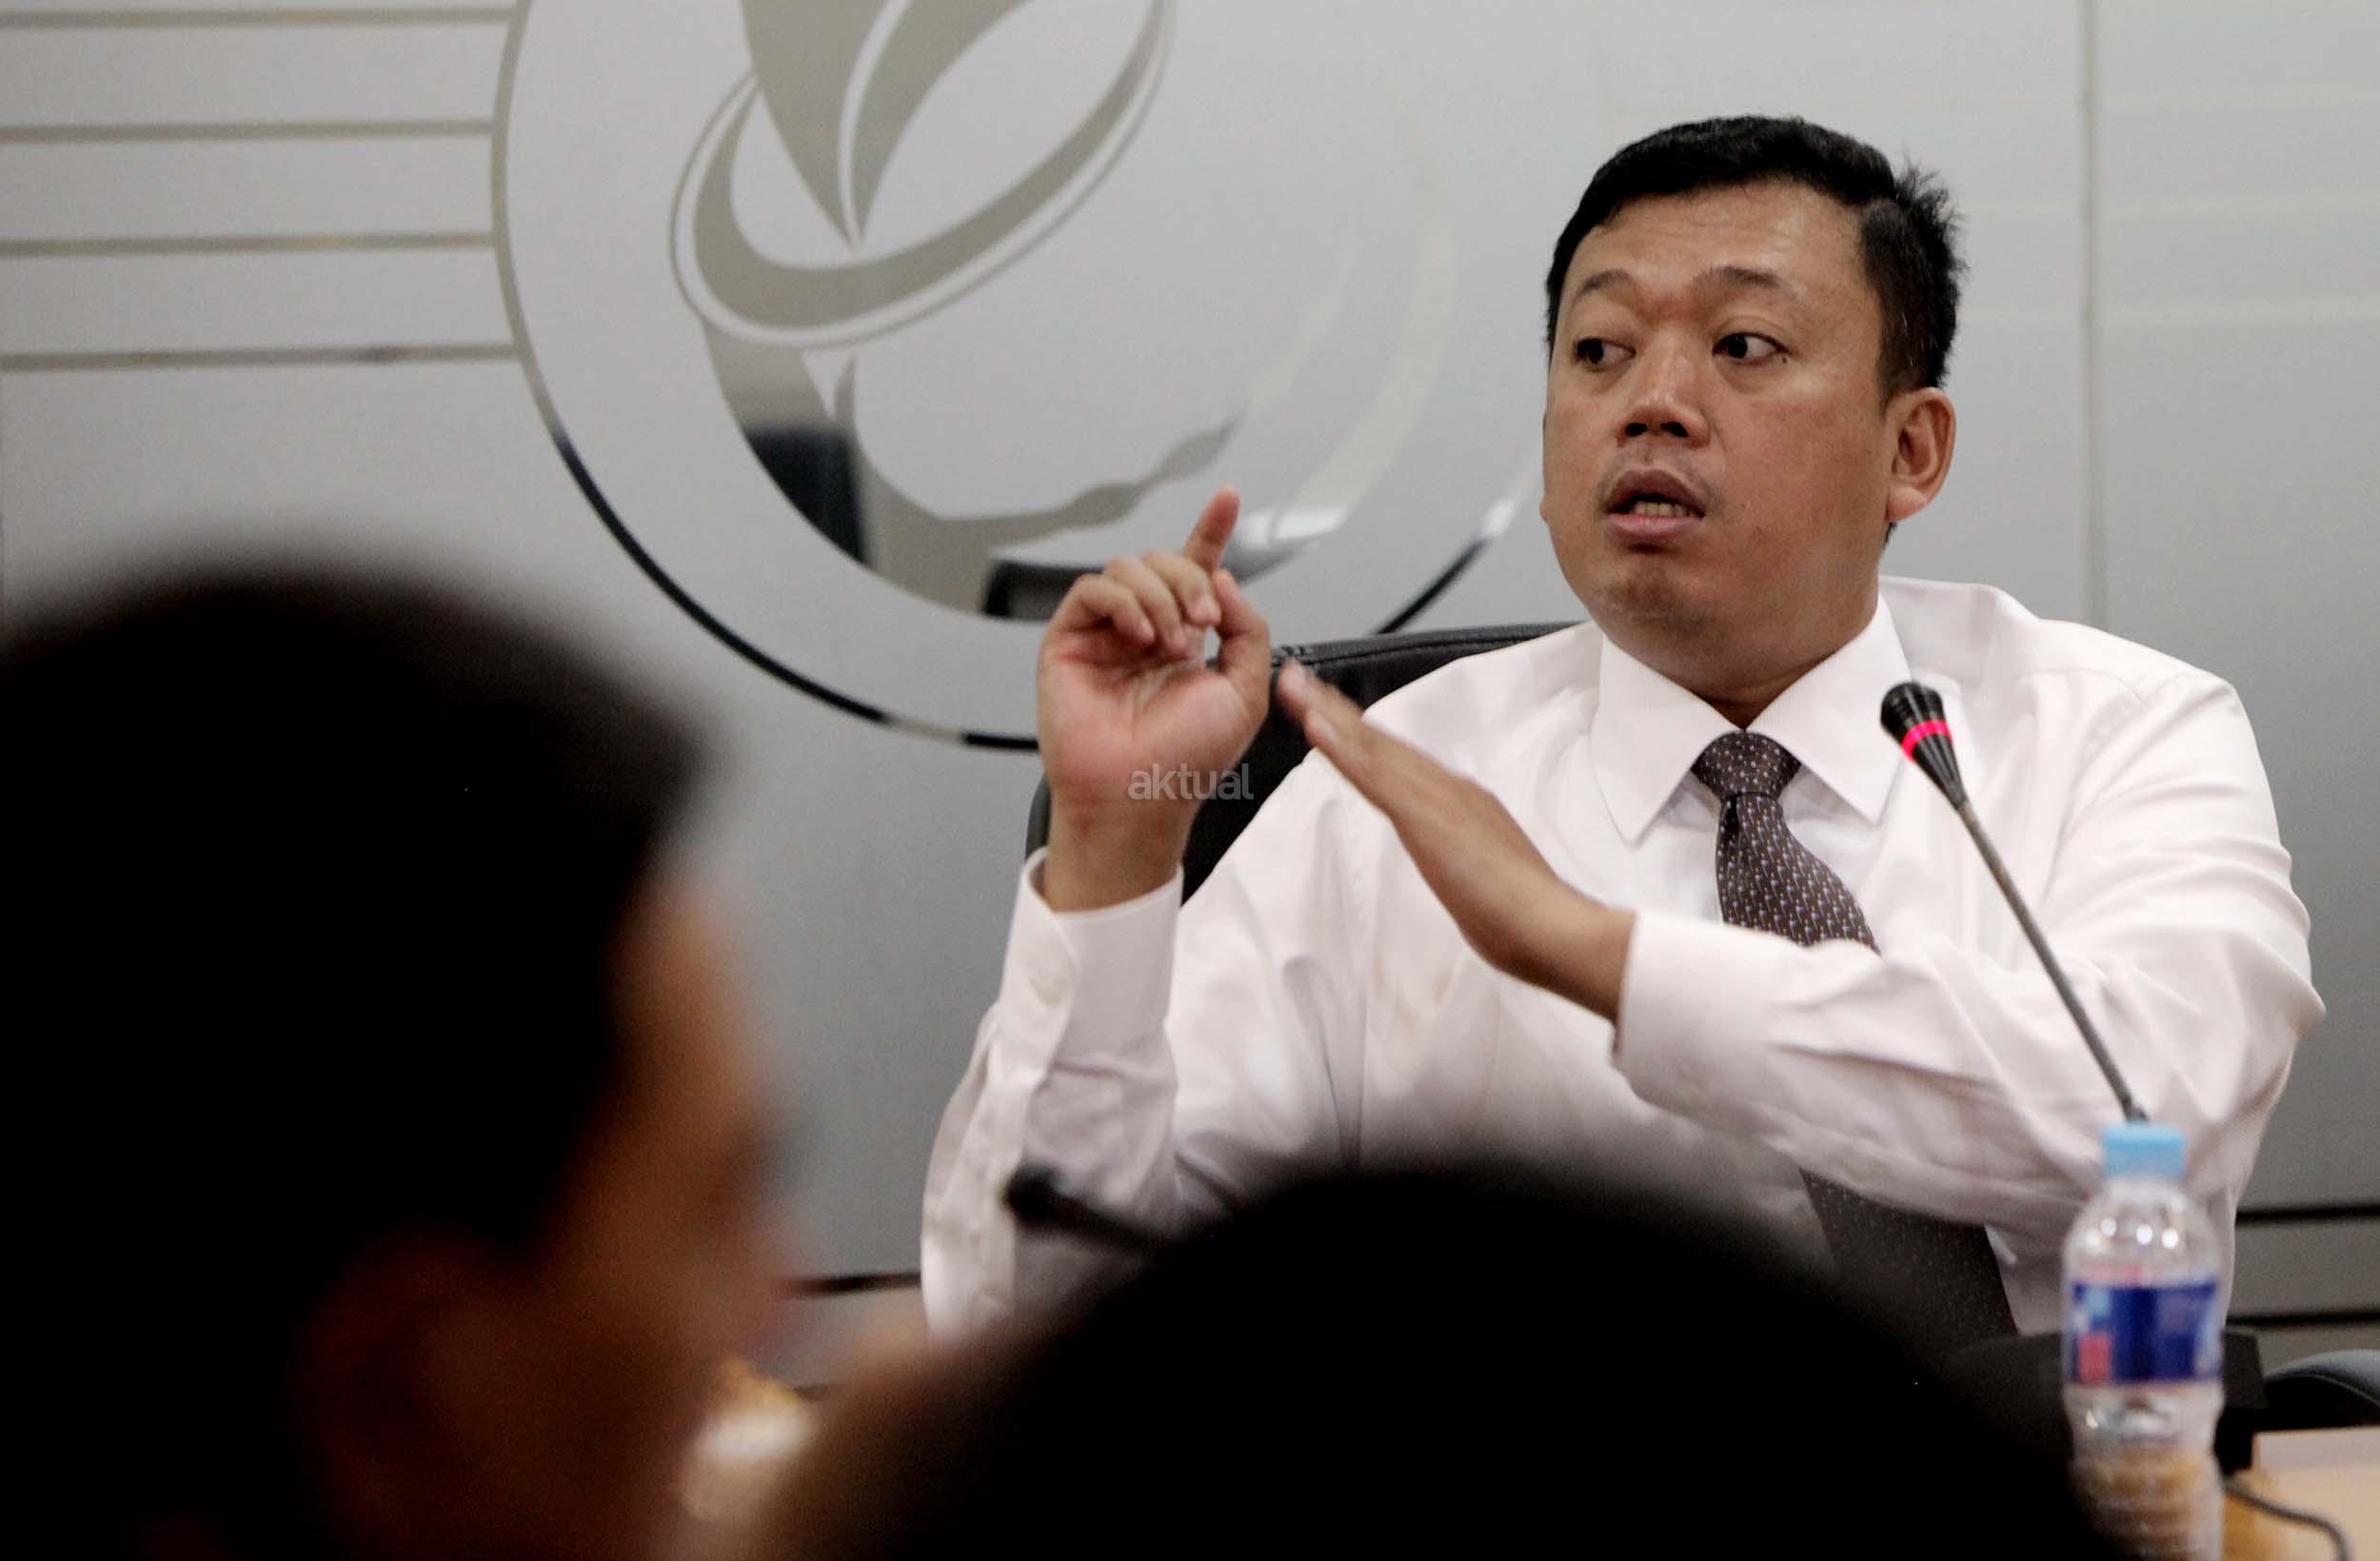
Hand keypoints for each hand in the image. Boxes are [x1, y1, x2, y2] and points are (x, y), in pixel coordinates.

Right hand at [1038, 488, 1272, 909]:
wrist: (1140, 794)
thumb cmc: (1188, 758)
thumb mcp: (1246, 691)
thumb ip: (1247, 629)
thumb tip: (1224, 578)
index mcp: (1184, 637)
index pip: (1197, 571)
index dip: (1211, 530)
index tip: (1228, 495)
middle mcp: (1143, 629)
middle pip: (1165, 561)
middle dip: (1192, 578)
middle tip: (1203, 623)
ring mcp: (1104, 634)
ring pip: (1129, 568)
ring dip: (1161, 594)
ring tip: (1171, 642)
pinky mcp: (1068, 641)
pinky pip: (1092, 590)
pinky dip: (1123, 600)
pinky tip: (1141, 635)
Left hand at [1273, 661, 1633, 1016]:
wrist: (1552, 928)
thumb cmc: (1524, 916)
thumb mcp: (1484, 878)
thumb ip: (1466, 861)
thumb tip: (1457, 865)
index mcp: (1461, 801)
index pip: (1398, 760)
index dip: (1360, 731)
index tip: (1325, 707)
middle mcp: (1447, 788)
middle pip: (1380, 742)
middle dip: (1335, 708)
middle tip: (1295, 676)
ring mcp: (1436, 798)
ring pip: (1373, 748)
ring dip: (1331, 713)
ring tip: (1295, 685)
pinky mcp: (1425, 817)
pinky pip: (1375, 776)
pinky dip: (1345, 748)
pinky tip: (1316, 726)